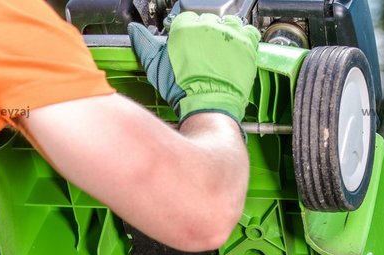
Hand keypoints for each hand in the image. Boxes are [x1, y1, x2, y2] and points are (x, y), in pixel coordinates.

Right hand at [128, 13, 259, 123]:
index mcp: (185, 27)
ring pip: (228, 23)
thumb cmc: (183, 90)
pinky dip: (244, 38)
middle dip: (205, 35)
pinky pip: (249, 31)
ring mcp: (229, 34)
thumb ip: (145, 45)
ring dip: (225, 33)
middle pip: (207, 21)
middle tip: (204, 53)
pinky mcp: (247, 44)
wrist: (208, 106)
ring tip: (221, 51)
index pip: (186, 20)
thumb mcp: (156, 67)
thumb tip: (135, 30)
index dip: (186, 34)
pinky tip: (237, 50)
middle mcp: (208, 26)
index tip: (189, 45)